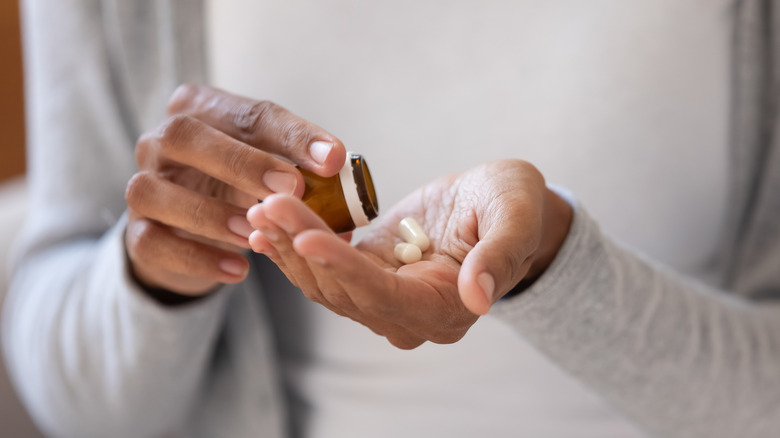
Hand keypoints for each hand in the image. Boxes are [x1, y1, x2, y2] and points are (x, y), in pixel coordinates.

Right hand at [124, 84, 346, 295]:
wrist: (191, 230)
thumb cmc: (238, 187)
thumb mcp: (270, 171)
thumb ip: (303, 177)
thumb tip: (346, 201)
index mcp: (202, 109)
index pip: (248, 113)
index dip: (292, 135)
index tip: (333, 159)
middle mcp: (161, 140)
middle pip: (185, 136)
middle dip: (241, 162)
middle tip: (290, 188)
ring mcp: (142, 185)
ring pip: (156, 191)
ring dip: (211, 214)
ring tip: (255, 235)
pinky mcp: (137, 232)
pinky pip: (153, 242)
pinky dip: (197, 257)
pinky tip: (238, 270)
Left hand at [247, 159, 571, 347]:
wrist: (499, 205)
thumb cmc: (514, 206)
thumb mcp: (516, 217)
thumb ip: (499, 257)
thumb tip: (479, 298)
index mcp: (445, 309)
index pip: (383, 295)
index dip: (343, 268)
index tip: (306, 236)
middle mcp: (409, 316)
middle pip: (342, 290)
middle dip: (303, 247)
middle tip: (269, 205)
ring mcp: (384, 299)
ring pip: (324, 284)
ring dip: (290, 247)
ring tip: (261, 209)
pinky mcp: (368, 275)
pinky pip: (324, 269)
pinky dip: (295, 247)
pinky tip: (268, 223)